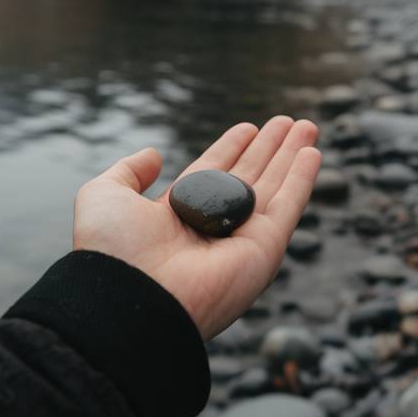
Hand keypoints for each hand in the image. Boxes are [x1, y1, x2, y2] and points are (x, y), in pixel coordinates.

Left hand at [73, 116, 320, 339]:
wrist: (131, 296)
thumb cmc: (112, 250)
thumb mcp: (105, 195)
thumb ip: (128, 171)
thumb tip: (154, 154)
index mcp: (178, 215)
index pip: (214, 173)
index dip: (232, 148)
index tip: (249, 127)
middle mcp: (212, 228)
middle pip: (250, 177)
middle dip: (270, 149)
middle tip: (289, 120)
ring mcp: (241, 239)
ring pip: (274, 187)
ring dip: (292, 156)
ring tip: (308, 125)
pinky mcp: (264, 251)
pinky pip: (288, 207)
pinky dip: (302, 179)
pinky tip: (312, 152)